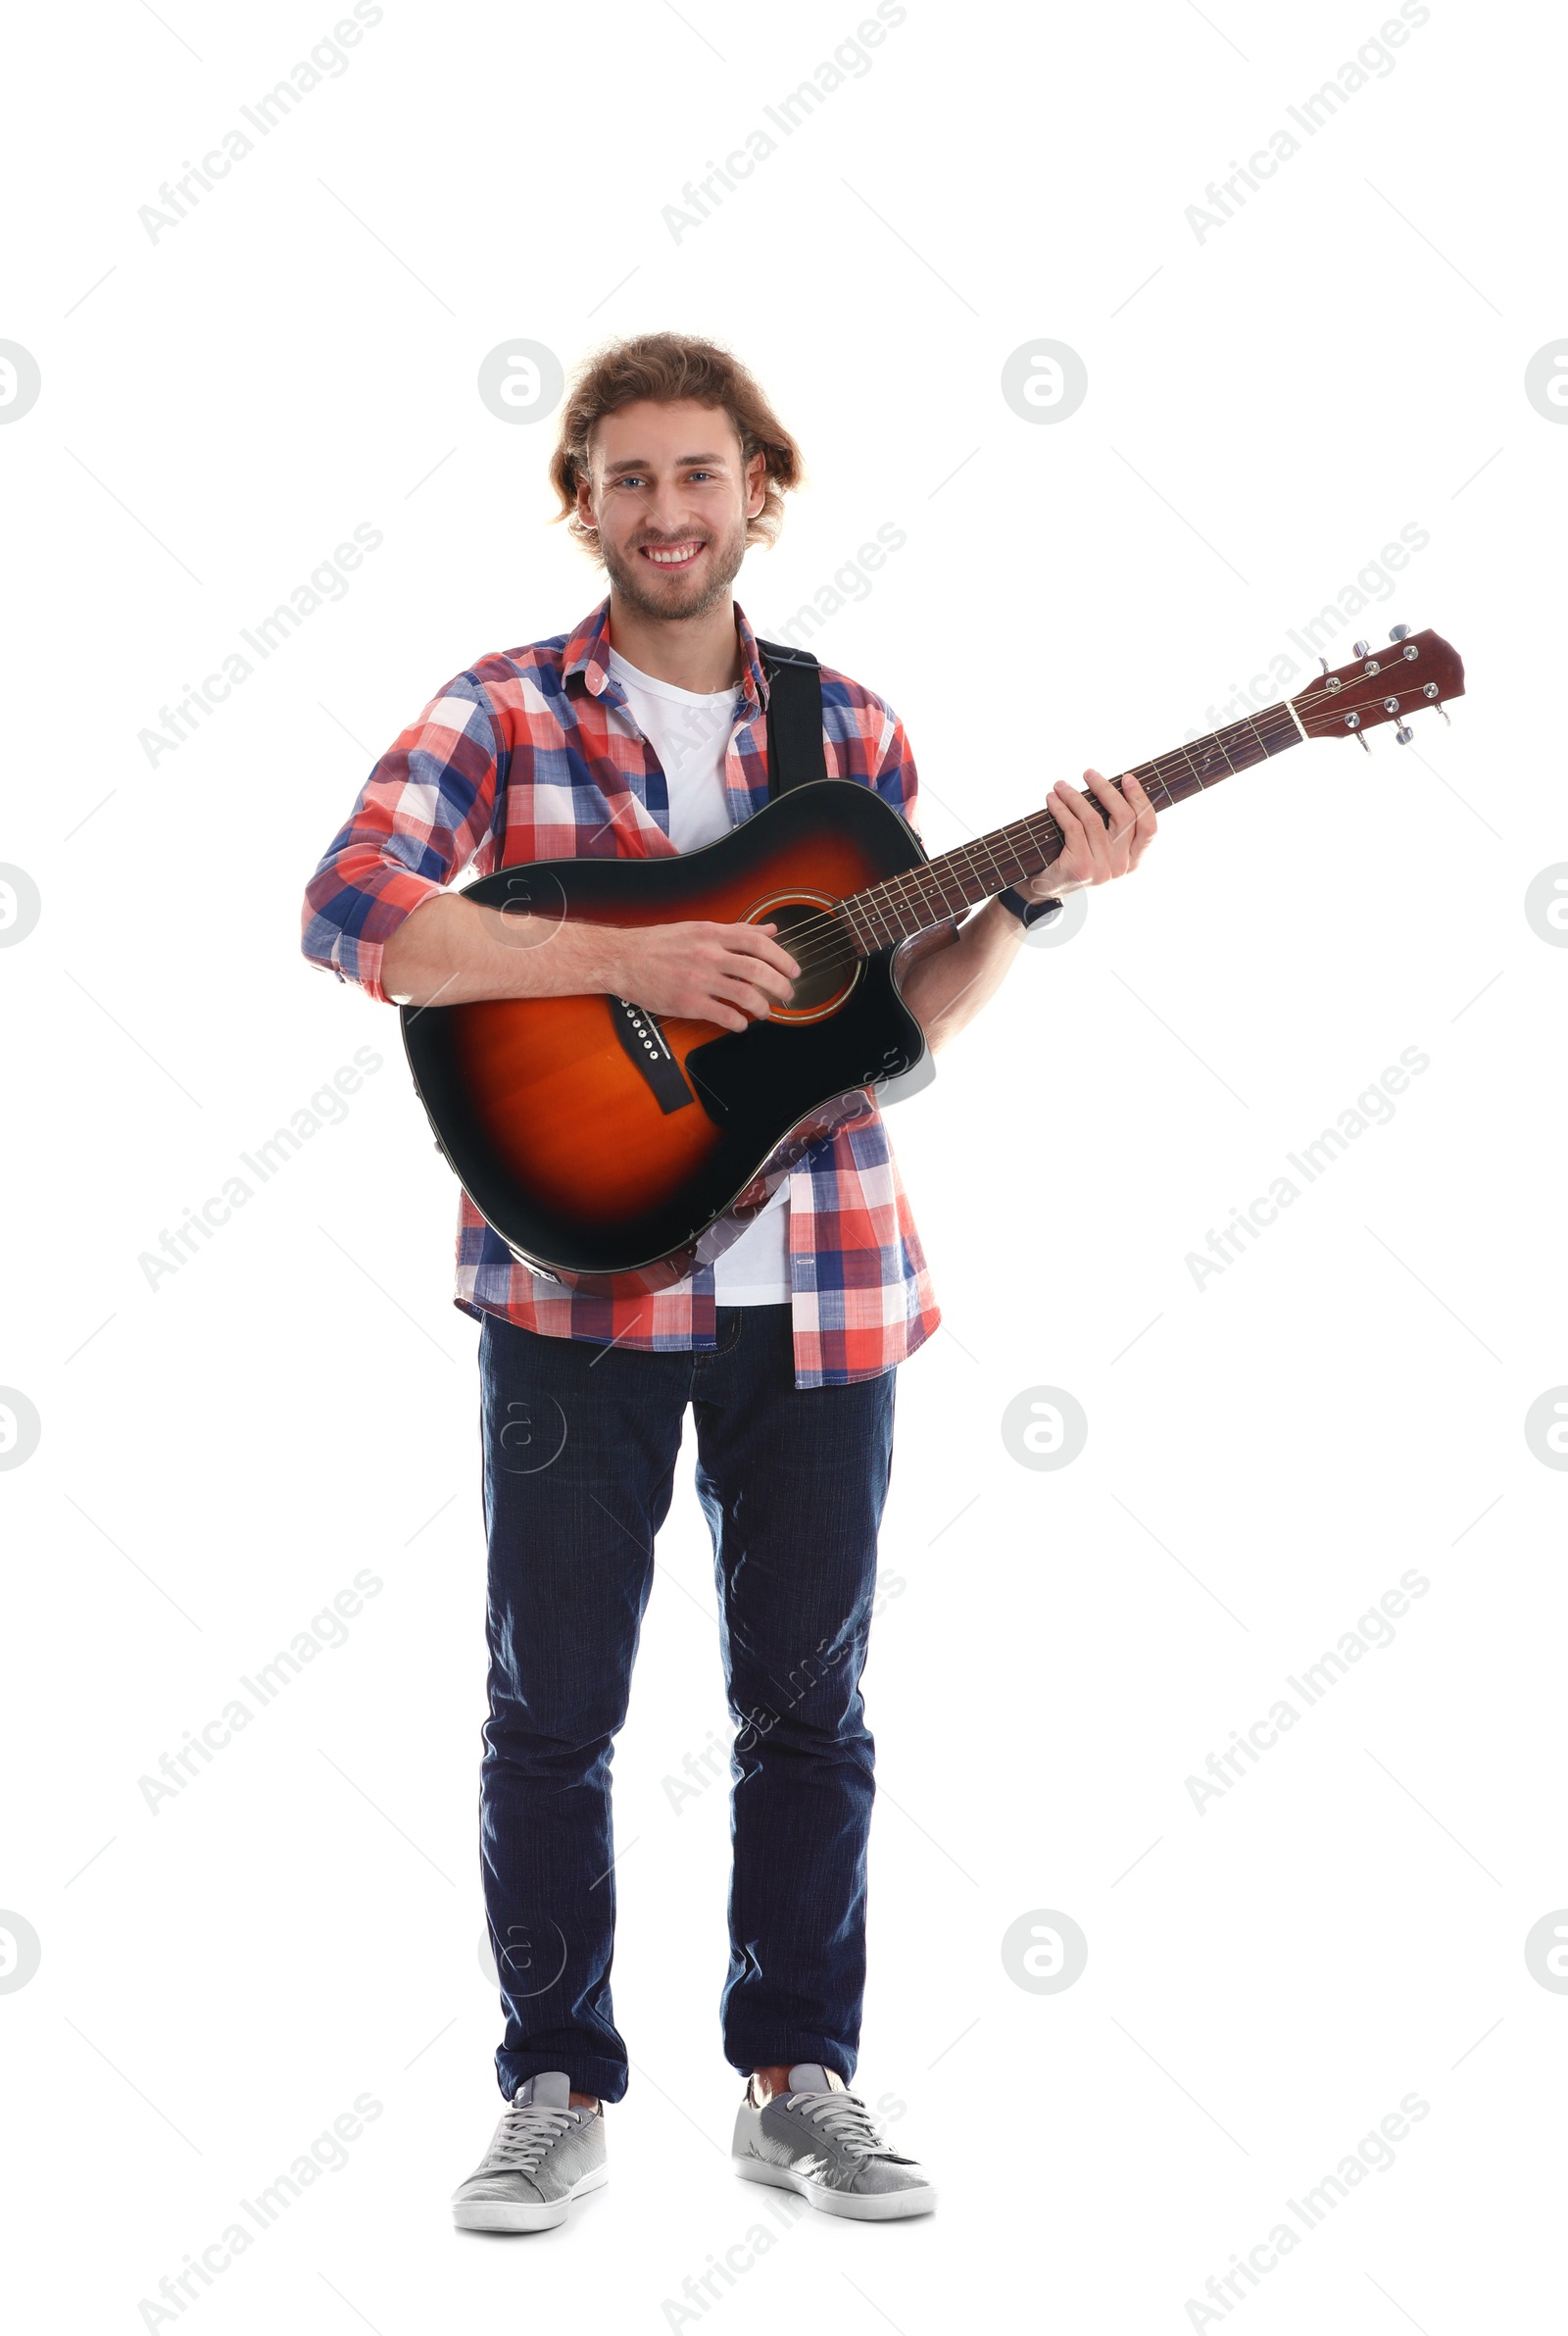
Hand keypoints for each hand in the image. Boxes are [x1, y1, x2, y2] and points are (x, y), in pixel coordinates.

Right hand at [604, 919, 798, 1031]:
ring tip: (765, 1011)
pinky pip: (724, 1015)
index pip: (758, 942)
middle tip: (787, 995)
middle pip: (757, 969)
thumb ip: (736, 930)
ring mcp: (698, 979)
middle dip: (780, 985)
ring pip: (745, 994)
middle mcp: (708, 954)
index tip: (793, 970)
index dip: (782, 957)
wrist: (621, 959)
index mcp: (712, 933)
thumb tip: (769, 929)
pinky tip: (740, 1024)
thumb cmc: (658, 944)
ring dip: (763, 1007)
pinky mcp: (688, 1002)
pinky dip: (739, 1023)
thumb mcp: (699, 928)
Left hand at [1022, 767, 1155, 899]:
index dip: (1140, 799)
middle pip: (1124, 817)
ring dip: (1075, 796)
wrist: (1045, 889)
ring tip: (1060, 785)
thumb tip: (1115, 785)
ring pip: (1094, 819)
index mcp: (1133, 861)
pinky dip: (1061, 809)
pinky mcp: (1081, 867)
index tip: (1127, 778)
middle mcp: (1121, 867)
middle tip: (1088, 773)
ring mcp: (1102, 869)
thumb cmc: (1073, 859)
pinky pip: (1073, 827)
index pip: (1149, 827)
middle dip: (1106, 789)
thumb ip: (1113, 826)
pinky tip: (1052, 800)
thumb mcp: (1100, 846)